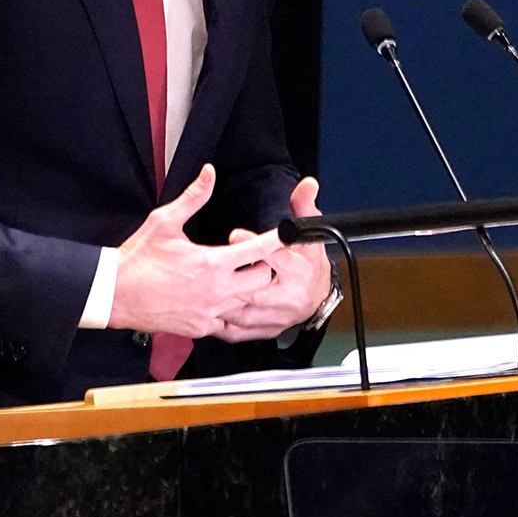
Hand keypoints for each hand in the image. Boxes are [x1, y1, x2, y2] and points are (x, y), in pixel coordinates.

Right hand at [105, 164, 284, 337]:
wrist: (114, 294)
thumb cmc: (138, 258)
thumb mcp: (165, 221)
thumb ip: (193, 197)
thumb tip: (209, 172)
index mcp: (212, 263)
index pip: (259, 250)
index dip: (278, 240)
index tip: (290, 234)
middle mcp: (217, 291)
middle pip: (263, 280)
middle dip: (265, 267)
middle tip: (256, 258)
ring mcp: (210, 313)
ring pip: (248, 305)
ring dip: (249, 291)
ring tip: (242, 279)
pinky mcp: (200, 329)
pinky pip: (228, 324)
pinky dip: (231, 313)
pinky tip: (224, 302)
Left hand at [216, 176, 333, 342]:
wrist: (318, 298)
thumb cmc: (309, 265)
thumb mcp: (309, 234)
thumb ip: (304, 208)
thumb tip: (307, 184)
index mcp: (298, 271)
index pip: (277, 258)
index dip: (254, 245)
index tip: (234, 234)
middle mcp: (287, 297)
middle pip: (254, 289)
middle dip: (230, 278)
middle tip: (206, 266)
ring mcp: (276, 317)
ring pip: (243, 313)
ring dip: (221, 302)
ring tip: (200, 288)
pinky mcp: (266, 330)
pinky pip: (239, 332)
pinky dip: (221, 324)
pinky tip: (206, 312)